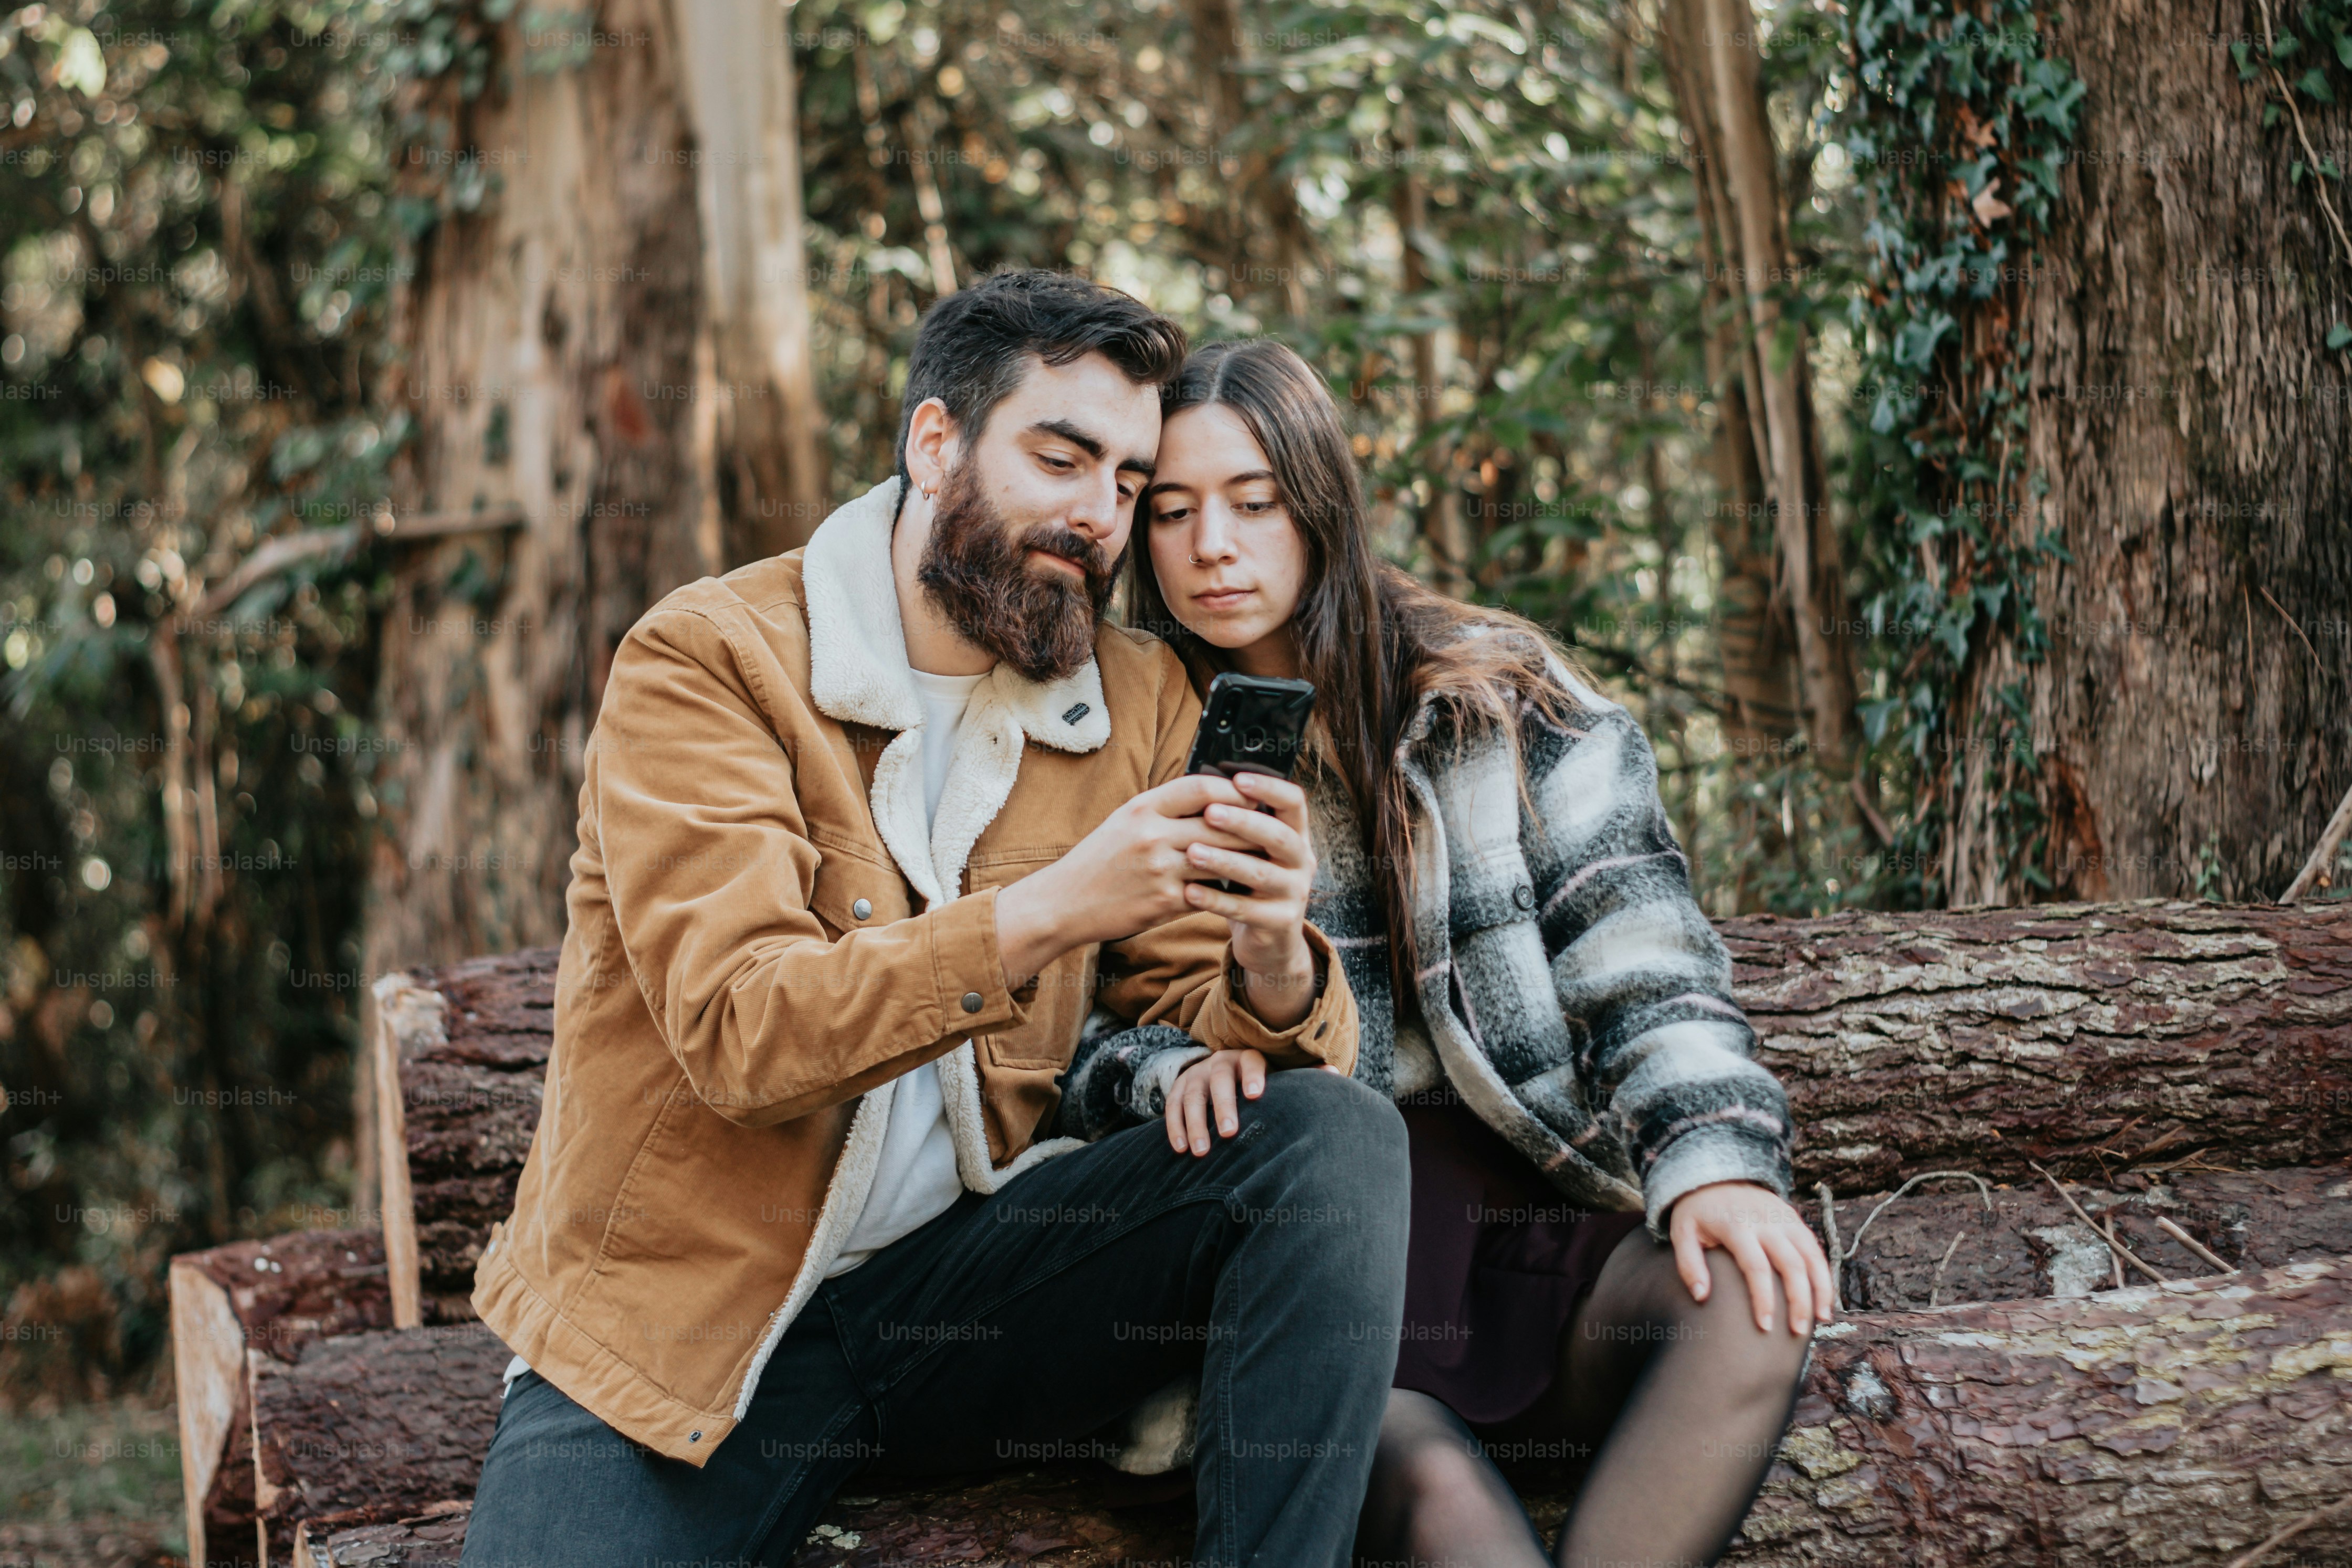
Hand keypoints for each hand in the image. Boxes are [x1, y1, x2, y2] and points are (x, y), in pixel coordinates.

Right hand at [993, 773, 1261, 984]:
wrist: (1064, 902)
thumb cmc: (1099, 860)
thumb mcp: (1125, 820)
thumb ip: (1165, 808)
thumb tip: (1213, 798)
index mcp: (1142, 808)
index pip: (1201, 787)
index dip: (1235, 789)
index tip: (1255, 794)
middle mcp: (1151, 835)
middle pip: (1220, 824)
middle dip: (1251, 827)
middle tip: (1274, 829)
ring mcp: (1159, 870)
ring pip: (1220, 860)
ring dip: (1246, 861)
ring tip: (1265, 859)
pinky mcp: (1163, 902)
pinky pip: (1208, 893)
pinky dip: (1226, 891)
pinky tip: (1239, 890)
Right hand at [1165, 1048, 1266, 1154]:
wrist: (1226, 1072)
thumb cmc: (1253, 1088)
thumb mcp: (1267, 1084)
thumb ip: (1275, 1097)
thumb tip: (1297, 1115)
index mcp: (1245, 1059)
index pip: (1251, 1063)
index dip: (1252, 1076)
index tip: (1254, 1095)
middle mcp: (1219, 1062)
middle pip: (1220, 1080)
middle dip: (1223, 1106)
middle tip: (1229, 1132)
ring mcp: (1197, 1072)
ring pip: (1193, 1095)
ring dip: (1196, 1124)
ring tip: (1202, 1150)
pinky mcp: (1179, 1085)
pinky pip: (1173, 1105)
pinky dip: (1175, 1127)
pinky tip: (1181, 1148)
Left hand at [1178, 771, 1317, 1025]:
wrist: (1269, 940)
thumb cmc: (1249, 884)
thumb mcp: (1251, 851)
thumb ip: (1238, 824)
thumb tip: (1202, 782)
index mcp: (1296, 835)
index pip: (1294, 802)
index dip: (1270, 787)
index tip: (1239, 778)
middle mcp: (1302, 862)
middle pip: (1280, 836)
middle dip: (1244, 822)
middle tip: (1209, 813)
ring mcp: (1295, 894)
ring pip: (1262, 874)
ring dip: (1225, 861)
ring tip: (1192, 852)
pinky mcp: (1280, 923)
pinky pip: (1246, 910)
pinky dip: (1216, 901)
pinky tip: (1190, 892)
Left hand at [1668, 1181, 1835, 1335]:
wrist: (1715, 1172)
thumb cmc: (1697, 1211)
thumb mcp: (1682, 1232)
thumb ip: (1689, 1264)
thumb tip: (1702, 1297)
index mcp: (1737, 1226)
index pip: (1756, 1267)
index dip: (1763, 1299)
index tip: (1765, 1327)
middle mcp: (1766, 1221)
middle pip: (1791, 1264)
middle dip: (1798, 1301)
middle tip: (1797, 1332)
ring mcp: (1784, 1218)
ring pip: (1811, 1256)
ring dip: (1820, 1288)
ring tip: (1821, 1319)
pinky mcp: (1794, 1218)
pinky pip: (1815, 1248)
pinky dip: (1824, 1273)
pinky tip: (1825, 1297)